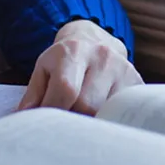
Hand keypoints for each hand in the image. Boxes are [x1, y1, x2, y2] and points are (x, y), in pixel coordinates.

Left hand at [17, 20, 142, 115]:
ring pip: (106, 112)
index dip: (54, 112)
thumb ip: (33, 95)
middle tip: (65, 122)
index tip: (48, 124)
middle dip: (72, 118)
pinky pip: (123, 112)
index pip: (66, 89)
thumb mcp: (44, 69)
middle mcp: (103, 57)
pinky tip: (101, 119)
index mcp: (74, 51)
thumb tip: (28, 119)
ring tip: (82, 119)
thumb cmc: (65, 60)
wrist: (95, 40)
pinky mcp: (137, 83)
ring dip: (91, 122)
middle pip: (87, 105)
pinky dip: (109, 120)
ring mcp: (124, 69)